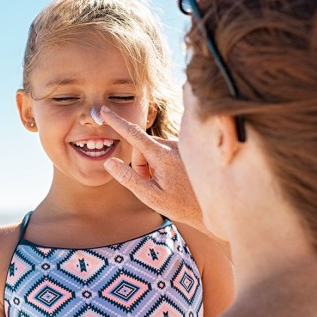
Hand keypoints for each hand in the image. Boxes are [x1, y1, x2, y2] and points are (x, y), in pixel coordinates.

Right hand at [101, 107, 204, 230]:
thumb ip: (128, 178)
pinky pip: (162, 151)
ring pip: (151, 150)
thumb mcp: (150, 196)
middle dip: (140, 165)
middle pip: (141, 148)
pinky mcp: (184, 149)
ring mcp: (180, 146)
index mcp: (163, 155)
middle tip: (151, 185)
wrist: (212, 206)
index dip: (116, 122)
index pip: (134, 134)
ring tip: (165, 184)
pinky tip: (173, 178)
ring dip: (151, 166)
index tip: (104, 110)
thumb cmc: (181, 205)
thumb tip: (109, 162)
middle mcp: (173, 145)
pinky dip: (160, 164)